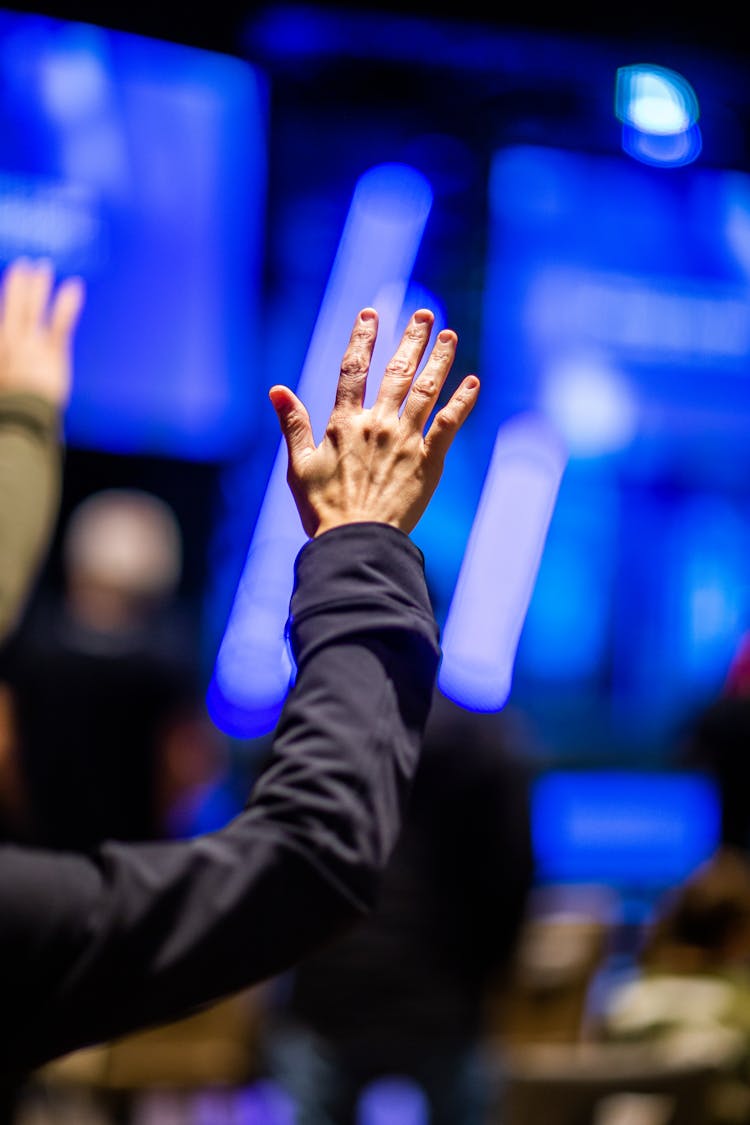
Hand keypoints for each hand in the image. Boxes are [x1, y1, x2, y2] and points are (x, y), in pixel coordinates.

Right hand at [0, 258, 84, 408]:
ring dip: (38, 286)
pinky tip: (74, 286)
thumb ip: (9, 357)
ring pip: (34, 308)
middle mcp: (11, 340)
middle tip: (24, 264)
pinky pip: (60, 323)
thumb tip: (11, 345)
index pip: (4, 312)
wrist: (22, 417)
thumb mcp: (5, 377)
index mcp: (0, 345)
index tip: (12, 279)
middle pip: (13, 305)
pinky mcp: (53, 353)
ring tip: (43, 268)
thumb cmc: (7, 406)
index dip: (8, 294)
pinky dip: (67, 303)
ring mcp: (32, 345)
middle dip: (18, 283)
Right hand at [269, 307, 478, 536]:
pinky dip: (462, 401)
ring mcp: (406, 440)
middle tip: (426, 316)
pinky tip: (472, 382)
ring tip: (450, 337)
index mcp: (345, 423)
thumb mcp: (299, 466)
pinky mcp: (428, 461)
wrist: (357, 541)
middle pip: (397, 372)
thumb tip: (277, 390)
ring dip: (439, 361)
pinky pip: (449, 424)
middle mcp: (378, 424)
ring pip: (426, 390)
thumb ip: (293, 425)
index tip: (372, 315)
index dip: (363, 338)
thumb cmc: (323, 509)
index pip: (354, 369)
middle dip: (412, 340)